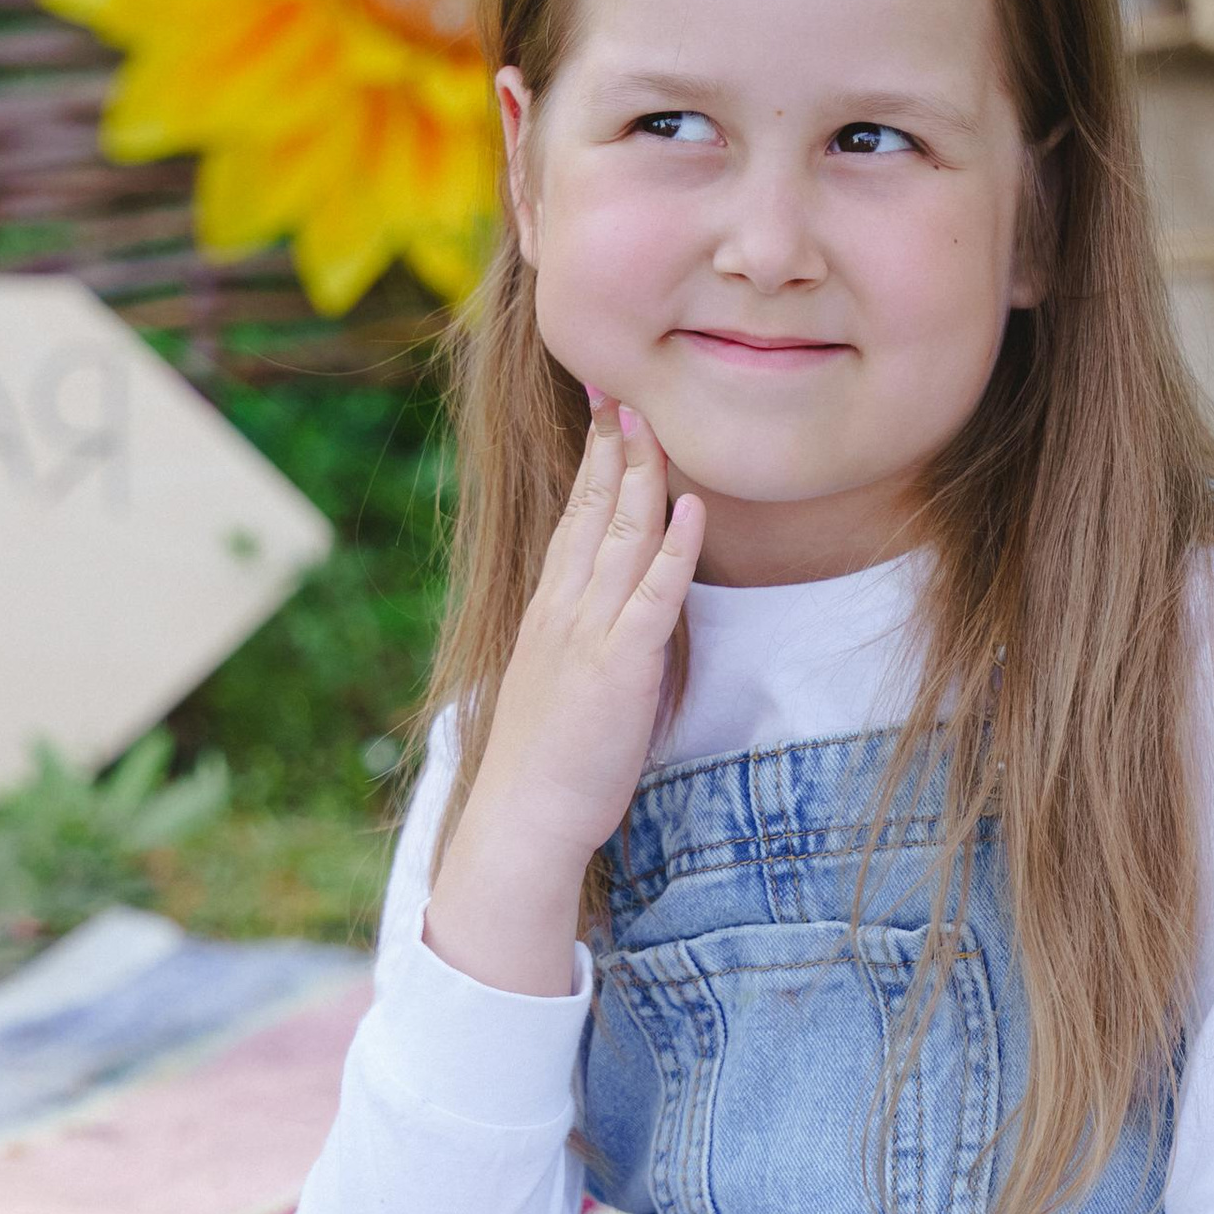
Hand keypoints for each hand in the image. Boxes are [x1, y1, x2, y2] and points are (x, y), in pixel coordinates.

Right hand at [423, 397, 704, 998]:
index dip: (591, 467)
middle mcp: (563, 611)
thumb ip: (574, 645)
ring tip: (655, 425)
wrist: (523, 819)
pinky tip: (690, 509)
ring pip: (621, 539)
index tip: (605, 418)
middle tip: (625, 393)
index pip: (572, 523)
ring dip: (641, 478)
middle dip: (612, 450)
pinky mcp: (621, 667)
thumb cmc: (542, 766)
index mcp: (547, 614)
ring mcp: (590, 635)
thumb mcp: (553, 687)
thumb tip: (598, 624)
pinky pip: (653, 597)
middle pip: (592, 514)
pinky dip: (674, 549)